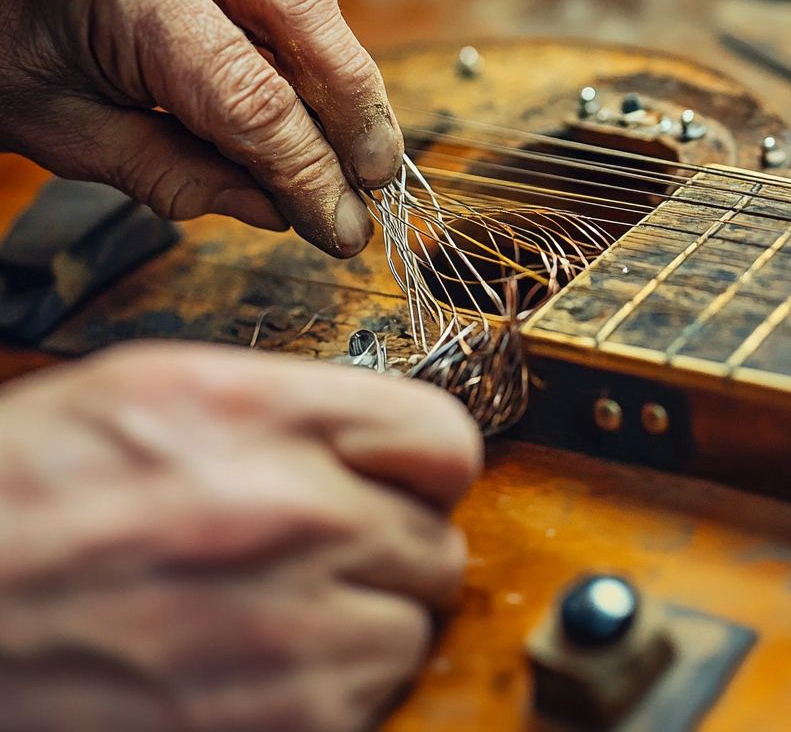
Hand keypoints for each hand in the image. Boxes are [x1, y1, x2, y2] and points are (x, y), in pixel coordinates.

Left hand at [0, 0, 404, 256]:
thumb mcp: (70, 136)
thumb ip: (182, 176)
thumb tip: (283, 209)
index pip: (250, 97)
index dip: (309, 172)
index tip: (342, 227)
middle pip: (305, 24)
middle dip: (354, 115)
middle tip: (375, 181)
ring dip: (339, 80)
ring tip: (355, 149)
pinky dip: (308, 43)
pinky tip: (317, 95)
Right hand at [0, 343, 481, 731]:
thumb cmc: (20, 498)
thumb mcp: (150, 396)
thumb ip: (289, 412)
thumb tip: (380, 448)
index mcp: (259, 415)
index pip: (443, 438)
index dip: (424, 466)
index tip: (400, 482)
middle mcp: (291, 516)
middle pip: (435, 544)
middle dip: (386, 553)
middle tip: (315, 559)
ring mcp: (288, 635)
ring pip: (407, 633)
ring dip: (358, 631)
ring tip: (267, 620)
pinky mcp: (277, 729)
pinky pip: (363, 707)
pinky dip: (323, 698)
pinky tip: (246, 673)